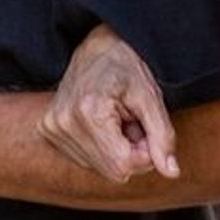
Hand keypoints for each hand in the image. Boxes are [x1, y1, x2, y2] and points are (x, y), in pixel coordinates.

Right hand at [39, 23, 178, 181]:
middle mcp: (63, 123)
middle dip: (132, 153)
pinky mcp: (48, 131)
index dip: (145, 154)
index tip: (149, 130)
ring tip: (119, 120)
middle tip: (135, 123)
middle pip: (112, 170)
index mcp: (88, 111)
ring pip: (99, 167)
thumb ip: (162, 136)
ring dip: (117, 150)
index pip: (123, 165)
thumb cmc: (127, 67)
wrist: (96, 46)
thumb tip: (172, 173)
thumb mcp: (151, 97)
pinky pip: (85, 159)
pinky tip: (104, 123)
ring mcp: (51, 128)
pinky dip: (102, 147)